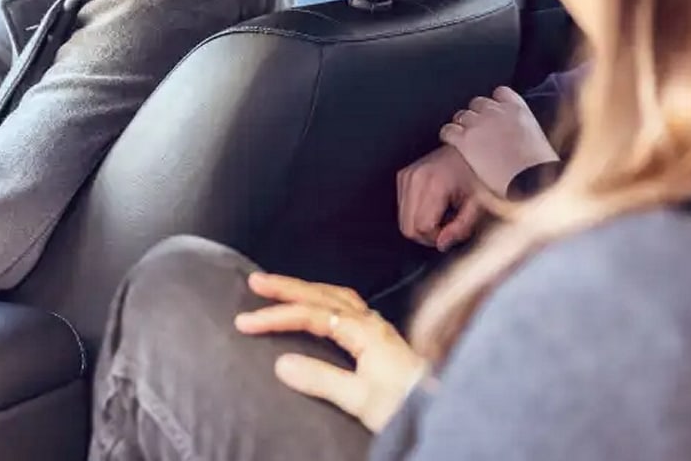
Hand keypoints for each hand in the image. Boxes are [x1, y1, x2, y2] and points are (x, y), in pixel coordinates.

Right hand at [235, 272, 428, 432]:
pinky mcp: (380, 337)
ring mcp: (377, 327)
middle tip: (255, 281)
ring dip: (306, 288)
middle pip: (323, 294)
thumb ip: (322, 380)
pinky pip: (346, 303)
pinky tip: (320, 304)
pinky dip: (324, 297)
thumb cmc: (406, 405)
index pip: (312, 314)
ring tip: (280, 286)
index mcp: (364, 331)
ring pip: (335, 295)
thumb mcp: (362, 399)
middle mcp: (371, 321)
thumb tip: (281, 362)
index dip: (276, 316)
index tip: (245, 321)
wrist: (445, 410)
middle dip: (287, 286)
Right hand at [397, 145, 487, 250]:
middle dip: (426, 235)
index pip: (421, 227)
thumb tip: (442, 244)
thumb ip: (461, 228)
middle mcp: (415, 178)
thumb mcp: (477, 204)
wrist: (470, 152)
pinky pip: (402, 208)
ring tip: (440, 215)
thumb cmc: (476, 175)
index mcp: (434, 184)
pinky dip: (415, 214)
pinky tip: (432, 207)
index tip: (450, 231)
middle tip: (445, 227)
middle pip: (407, 227)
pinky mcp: (402, 177)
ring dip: (420, 225)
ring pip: (402, 221)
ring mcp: (406, 176)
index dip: (436, 237)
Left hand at [439, 86, 557, 195]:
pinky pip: (448, 130)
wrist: (530, 180)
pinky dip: (448, 135)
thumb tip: (519, 137)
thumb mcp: (538, 138)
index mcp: (518, 109)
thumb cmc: (540, 167)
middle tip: (479, 131)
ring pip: (461, 115)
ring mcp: (479, 124)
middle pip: (478, 103)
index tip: (495, 113)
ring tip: (466, 138)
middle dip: (477, 115)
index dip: (495, 103)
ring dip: (462, 125)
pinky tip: (451, 143)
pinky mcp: (465, 140)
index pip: (501, 93)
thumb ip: (523, 129)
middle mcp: (496, 111)